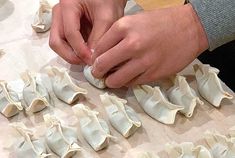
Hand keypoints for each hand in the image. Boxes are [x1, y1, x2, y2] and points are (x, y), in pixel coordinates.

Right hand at [49, 0, 126, 64]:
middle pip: (56, 41)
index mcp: (67, 6)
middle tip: (86, 63)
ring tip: (87, 59)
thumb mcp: (107, 17)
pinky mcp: (66, 27)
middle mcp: (59, 14)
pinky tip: (87, 54)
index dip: (80, 50)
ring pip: (58, 44)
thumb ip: (99, 37)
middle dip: (70, 56)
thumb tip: (92, 58)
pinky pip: (65, 43)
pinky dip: (74, 51)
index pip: (69, 33)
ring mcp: (61, 20)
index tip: (92, 60)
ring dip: (71, 54)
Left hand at [92, 4, 208, 87]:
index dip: (94, 58)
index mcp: (124, 27)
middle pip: (102, 65)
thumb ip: (117, 36)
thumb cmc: (161, 22)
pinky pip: (131, 83)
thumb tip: (102, 54)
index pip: (98, 49)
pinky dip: (127, 82)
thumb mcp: (135, 20)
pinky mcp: (153, 74)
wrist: (190, 28)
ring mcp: (143, 61)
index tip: (95, 62)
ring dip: (110, 81)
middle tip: (98, 73)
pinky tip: (129, 77)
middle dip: (97, 72)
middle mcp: (131, 44)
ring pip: (115, 79)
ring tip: (112, 78)